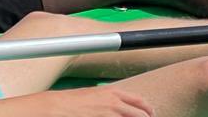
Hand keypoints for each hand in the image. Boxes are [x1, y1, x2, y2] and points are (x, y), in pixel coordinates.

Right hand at [37, 86, 154, 116]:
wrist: (56, 107)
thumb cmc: (72, 102)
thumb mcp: (94, 96)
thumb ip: (109, 101)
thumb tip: (119, 107)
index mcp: (113, 93)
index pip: (139, 101)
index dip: (147, 110)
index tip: (150, 115)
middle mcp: (115, 103)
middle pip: (141, 114)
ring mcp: (110, 114)